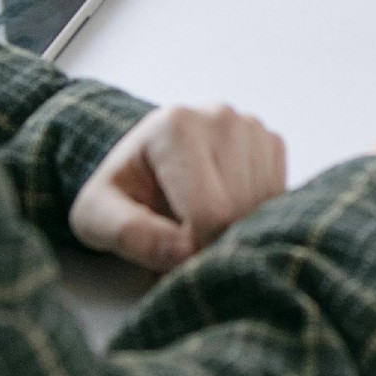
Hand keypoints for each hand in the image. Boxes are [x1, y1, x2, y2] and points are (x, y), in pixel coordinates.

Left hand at [70, 103, 287, 272]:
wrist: (142, 161)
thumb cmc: (121, 191)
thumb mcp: (98, 215)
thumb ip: (131, 234)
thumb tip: (185, 253)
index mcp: (176, 126)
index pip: (211, 212)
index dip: (196, 251)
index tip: (173, 258)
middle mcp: (220, 117)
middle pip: (240, 210)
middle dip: (215, 242)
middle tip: (183, 243)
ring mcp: (251, 127)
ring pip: (263, 207)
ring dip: (235, 230)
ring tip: (198, 223)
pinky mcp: (271, 142)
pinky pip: (277, 198)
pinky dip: (254, 217)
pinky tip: (224, 210)